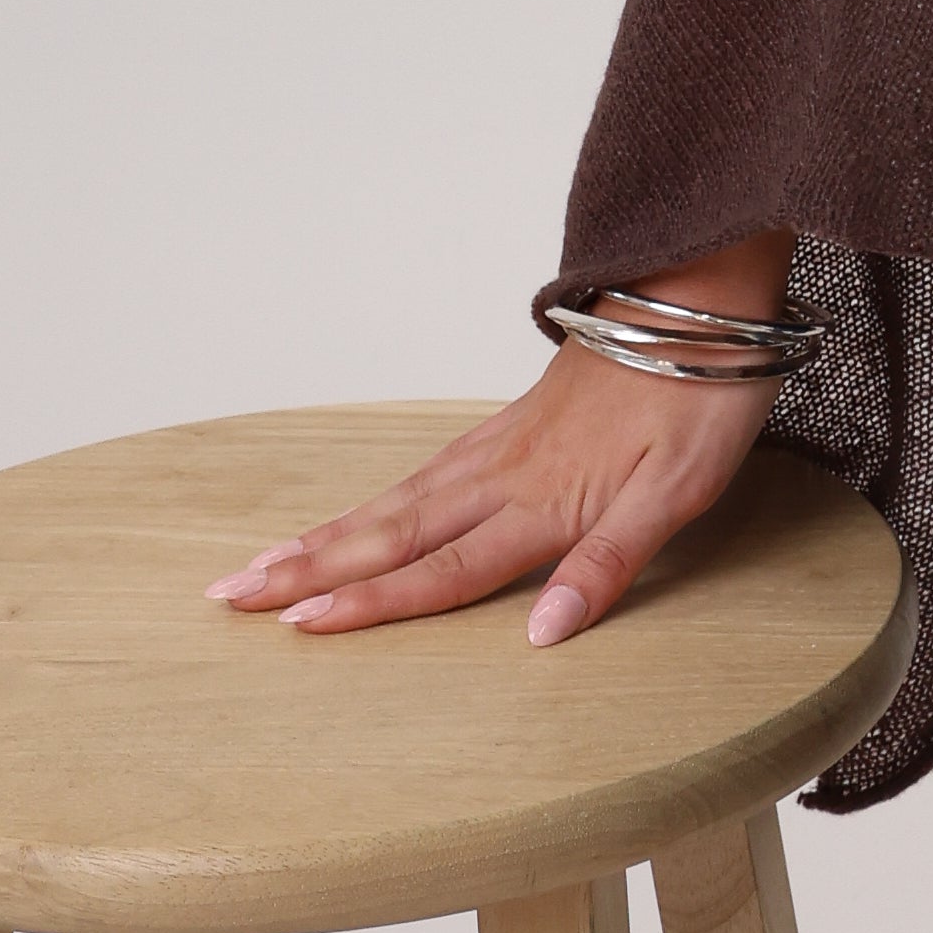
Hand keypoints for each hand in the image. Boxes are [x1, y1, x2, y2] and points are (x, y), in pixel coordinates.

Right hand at [202, 340, 780, 648]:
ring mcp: (504, 443)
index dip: (372, 602)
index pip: (443, 570)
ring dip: (330, 533)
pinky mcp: (515, 419)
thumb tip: (541, 635)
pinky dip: (379, 497)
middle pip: (393, 533)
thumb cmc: (700, 395)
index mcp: (542, 502)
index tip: (297, 625)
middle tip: (230, 594)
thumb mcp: (677, 494)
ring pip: (399, 499)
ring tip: (267, 559)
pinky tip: (362, 510)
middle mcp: (506, 474)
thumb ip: (607, 564)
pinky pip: (427, 470)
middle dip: (309, 568)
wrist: (702, 297)